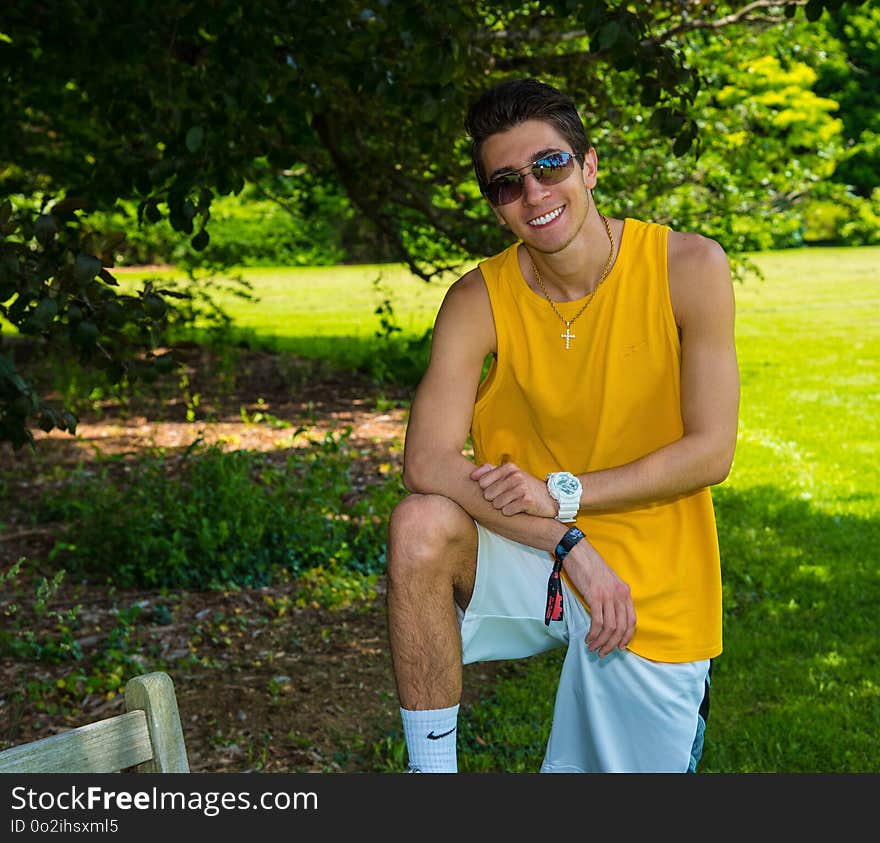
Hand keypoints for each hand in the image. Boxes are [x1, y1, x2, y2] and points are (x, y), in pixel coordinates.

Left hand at [470, 462, 556, 517]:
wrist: (550, 498)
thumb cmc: (525, 488)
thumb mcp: (510, 475)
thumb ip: (490, 472)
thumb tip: (472, 475)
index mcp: (508, 467)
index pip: (482, 482)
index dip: (486, 490)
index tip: (496, 492)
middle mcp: (515, 475)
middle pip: (488, 495)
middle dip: (494, 500)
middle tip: (507, 499)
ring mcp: (521, 487)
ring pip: (496, 504)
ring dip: (502, 507)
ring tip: (512, 504)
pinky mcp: (527, 500)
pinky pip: (507, 511)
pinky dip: (510, 513)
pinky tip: (517, 510)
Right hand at [563, 538, 635, 656]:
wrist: (577, 552)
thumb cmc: (590, 567)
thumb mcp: (608, 582)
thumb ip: (612, 598)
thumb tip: (609, 617)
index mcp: (625, 592)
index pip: (631, 620)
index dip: (626, 637)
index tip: (619, 647)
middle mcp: (619, 595)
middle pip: (621, 627)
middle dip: (612, 644)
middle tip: (603, 653)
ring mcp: (608, 596)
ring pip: (610, 628)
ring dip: (602, 642)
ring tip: (593, 648)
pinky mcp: (594, 596)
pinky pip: (597, 622)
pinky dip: (593, 634)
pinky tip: (588, 638)